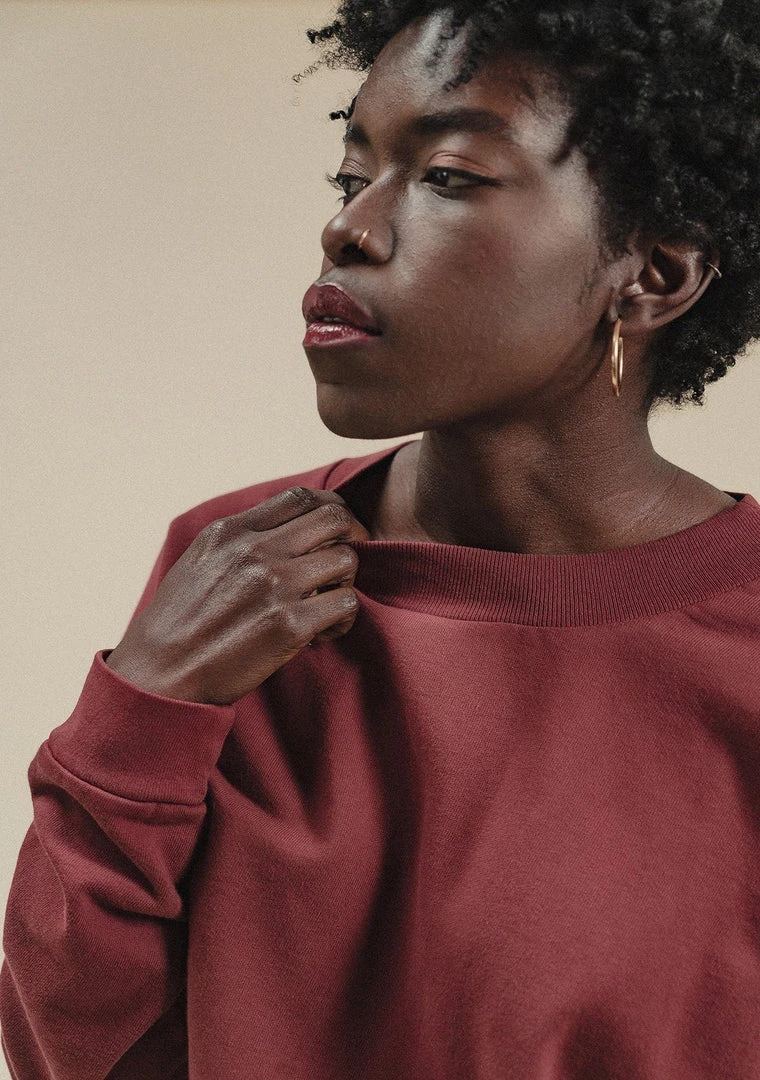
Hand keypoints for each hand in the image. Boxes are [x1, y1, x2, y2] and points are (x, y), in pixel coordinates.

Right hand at [105, 488, 370, 704]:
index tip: (332, 534)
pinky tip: (322, 633)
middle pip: (334, 520)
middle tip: (339, 569)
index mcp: (232, 531)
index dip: (328, 511)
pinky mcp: (290, 626)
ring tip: (325, 606)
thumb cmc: (176, 624)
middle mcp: (256, 551)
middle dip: (349, 540)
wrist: (158, 676)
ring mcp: (276, 586)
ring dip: (344, 584)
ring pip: (347, 561)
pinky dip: (342, 619)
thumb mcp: (198, 562)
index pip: (301, 497)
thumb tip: (280, 531)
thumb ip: (238, 541)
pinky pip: (345, 605)